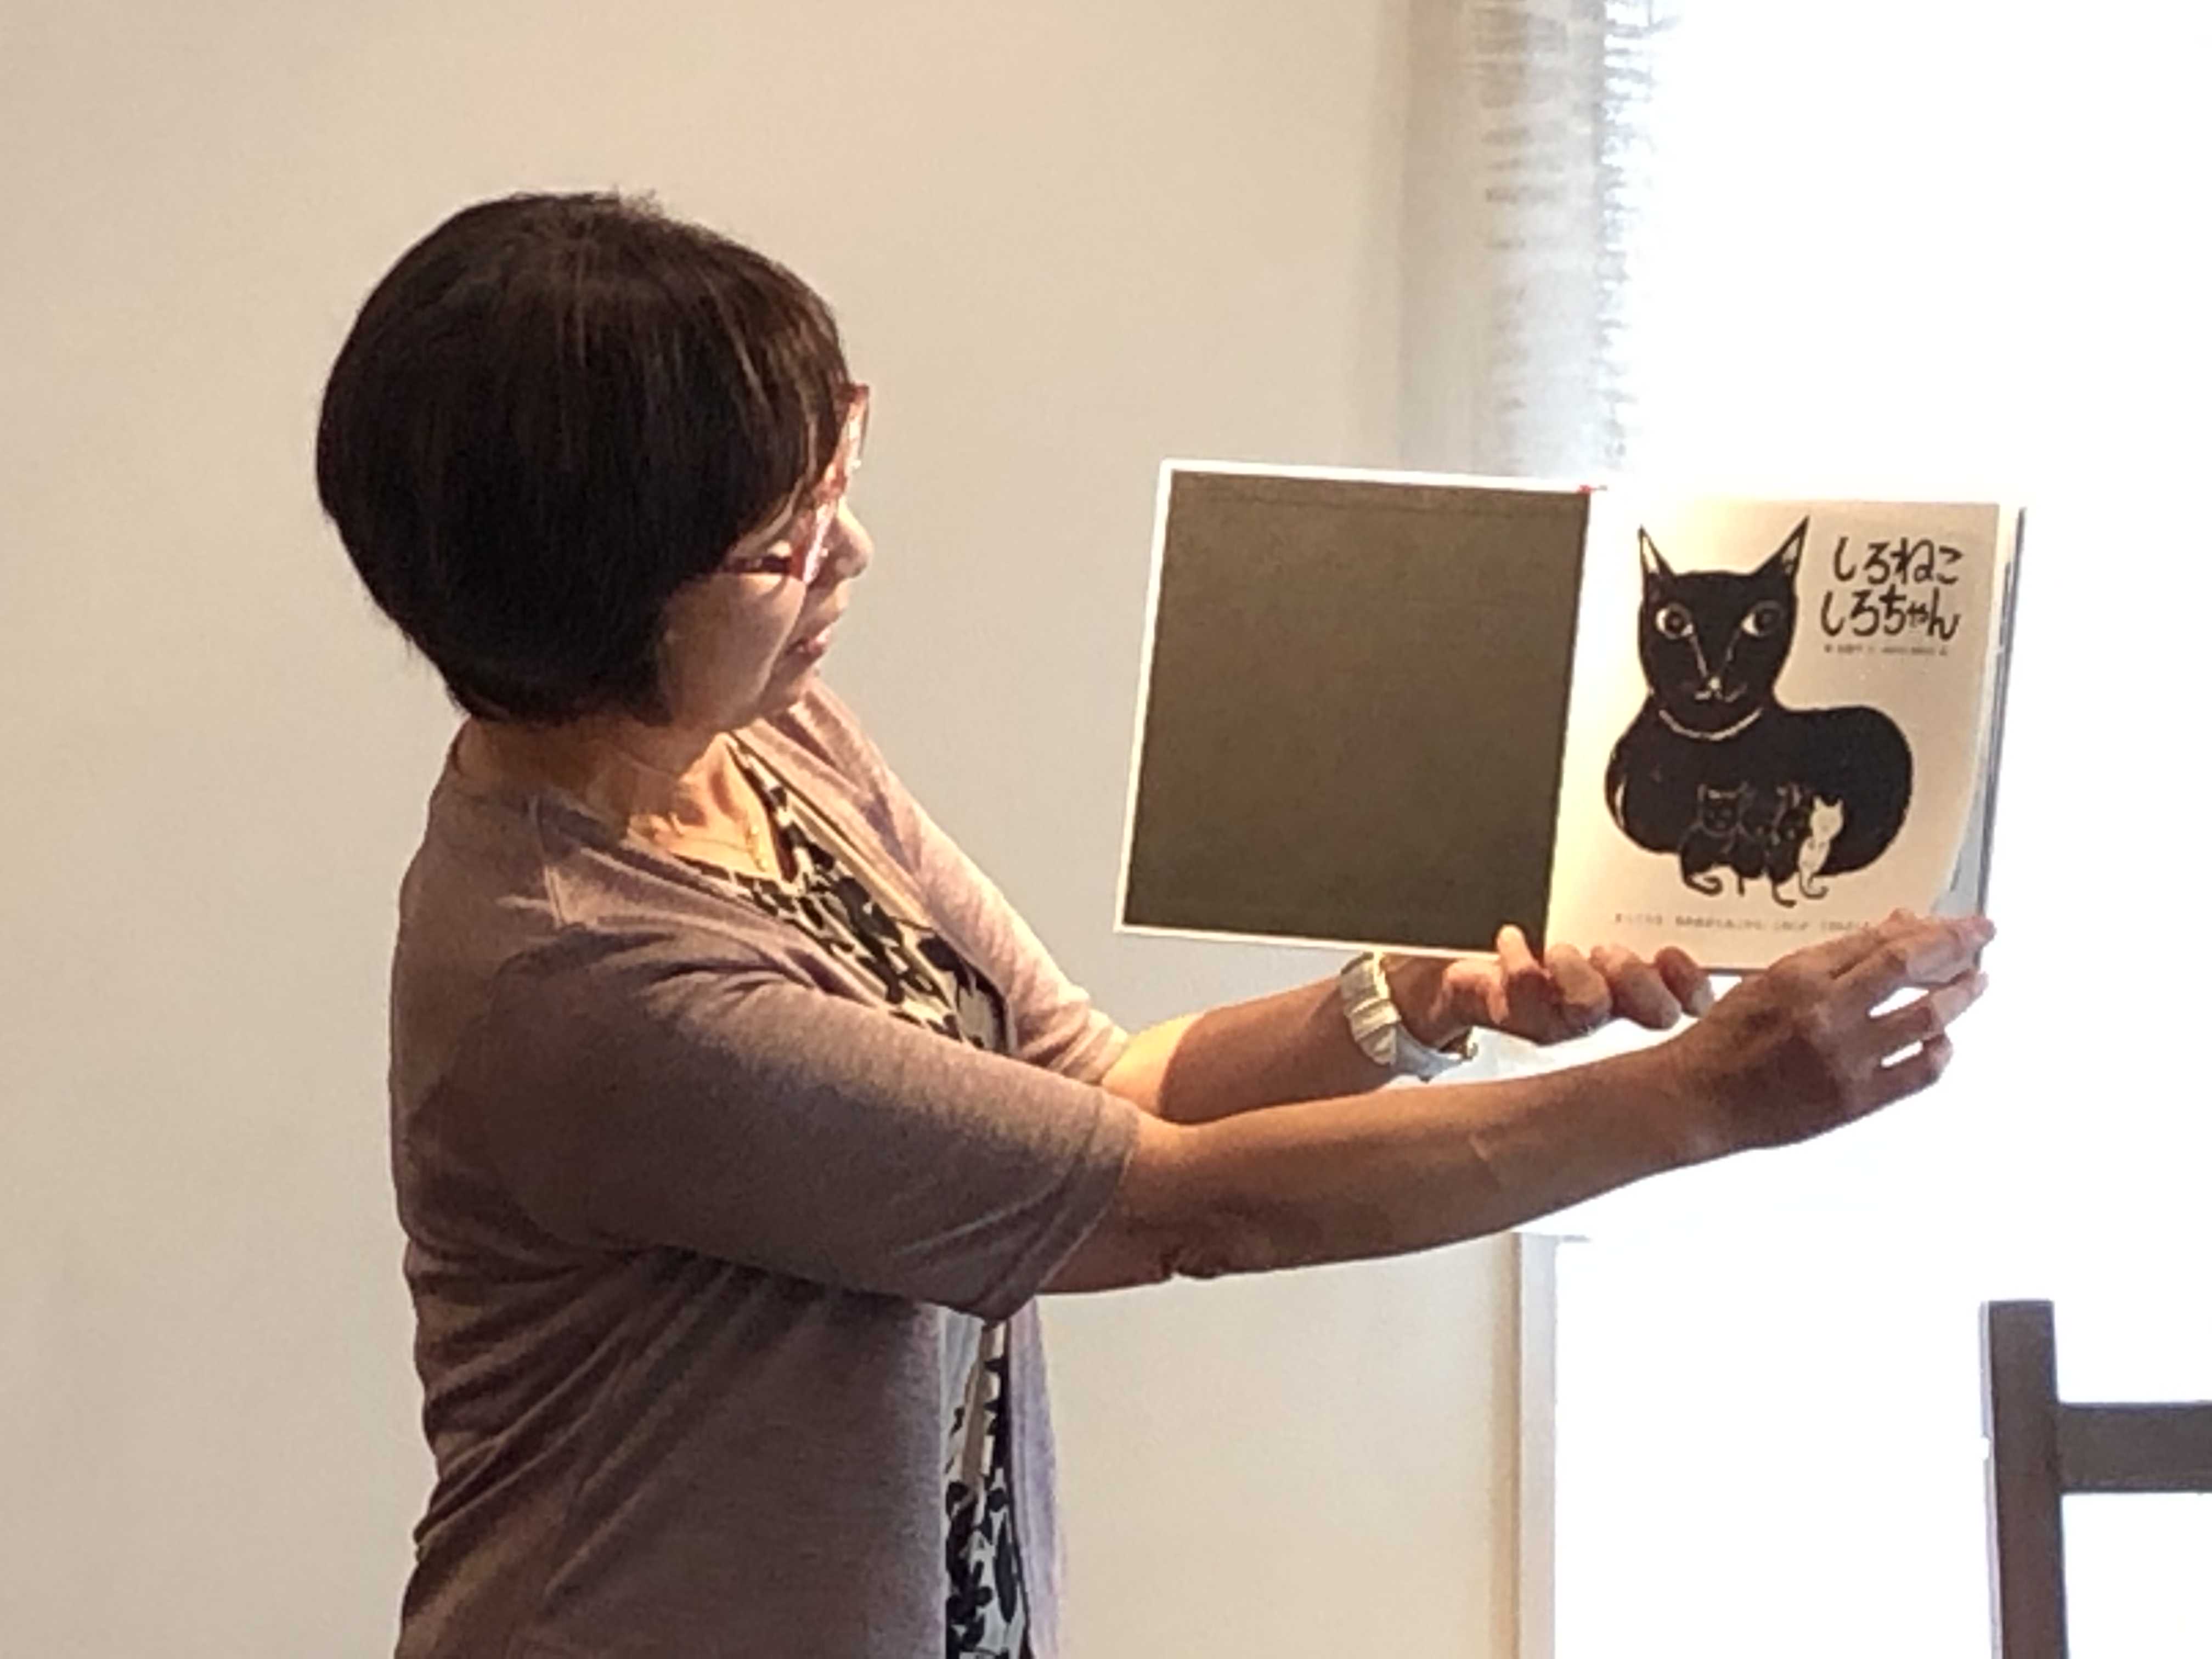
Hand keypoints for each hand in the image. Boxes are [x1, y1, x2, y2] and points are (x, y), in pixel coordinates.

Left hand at [1386, 925, 1715, 1048]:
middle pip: (1655, 1013)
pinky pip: (1526, 995)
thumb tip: (1653, 872)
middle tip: (1610, 952)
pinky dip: (1518, 959)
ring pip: (1591, 1012)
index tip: (1674, 953)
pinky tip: (1510, 940)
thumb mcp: (1575, 919)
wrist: (1454, 973)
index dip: (1692, 983)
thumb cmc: (1522, 947)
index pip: (1685, 996)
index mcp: (1628, 982)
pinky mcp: (1517, 1016)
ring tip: (1559, 949)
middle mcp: (1603, 1006)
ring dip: (1579, 975)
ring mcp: (1560, 1018)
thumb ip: (1616, 910)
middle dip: (1641, 979)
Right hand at [1656, 909, 1992, 1158]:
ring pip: (1925, 1016)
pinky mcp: (1855, 1100)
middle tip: (1982, 935)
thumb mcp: (1769, 982)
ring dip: (1959, 995)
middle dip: (1956, 945)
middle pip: (1908, 965)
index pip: (1878, 940)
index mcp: (1798, 976)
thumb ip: (1831, 961)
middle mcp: (1825, 1012)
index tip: (1951, 922)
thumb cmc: (1723, 1042)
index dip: (1925, 928)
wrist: (1696, 1099)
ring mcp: (1844, 1057)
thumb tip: (1888, 933)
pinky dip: (1940, 1054)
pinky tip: (1944, 1043)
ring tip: (1976, 984)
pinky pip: (1918, 1072)